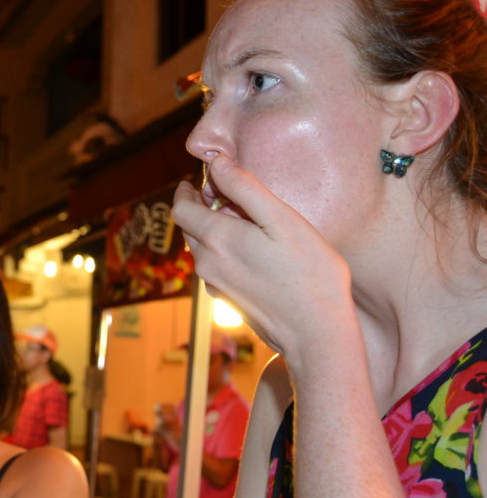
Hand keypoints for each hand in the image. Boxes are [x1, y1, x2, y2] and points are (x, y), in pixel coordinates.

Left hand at [172, 154, 351, 354]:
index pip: (181, 209)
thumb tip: (216, 163)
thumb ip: (245, 188)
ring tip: (240, 220)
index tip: (198, 181)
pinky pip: (216, 268)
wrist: (316, 334)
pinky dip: (223, 252)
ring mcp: (216, 286)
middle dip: (199, 208)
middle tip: (222, 194)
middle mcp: (208, 264)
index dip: (186, 191)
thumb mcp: (282, 219)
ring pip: (202, 249)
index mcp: (216, 239)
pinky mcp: (228, 300)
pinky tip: (251, 250)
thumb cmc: (309, 273)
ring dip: (212, 230)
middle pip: (189, 229)